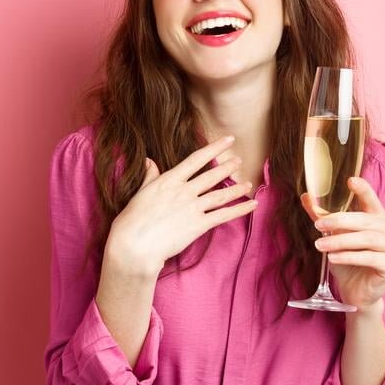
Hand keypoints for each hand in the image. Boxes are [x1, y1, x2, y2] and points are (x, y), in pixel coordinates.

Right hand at [105, 135, 258, 276]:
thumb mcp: (140, 193)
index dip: (214, 148)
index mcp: (169, 180)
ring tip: (248, 183)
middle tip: (239, 161)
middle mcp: (184, 191)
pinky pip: (224, 215)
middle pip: (211, 176)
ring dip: (236, 188)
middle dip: (227, 167)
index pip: (196, 159)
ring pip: (220, 194)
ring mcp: (193, 208)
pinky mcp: (199, 225)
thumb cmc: (132, 221)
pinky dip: (240, 209)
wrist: (135, 245)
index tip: (228, 140)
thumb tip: (149, 160)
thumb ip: (149, 176)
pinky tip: (252, 204)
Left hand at [300, 176, 384, 311]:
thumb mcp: (334, 237)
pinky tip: (333, 257)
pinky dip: (349, 256)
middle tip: (318, 224)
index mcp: (379, 219)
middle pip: (366, 221)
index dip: (363, 190)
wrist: (356, 293)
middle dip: (340, 220)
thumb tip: (306, 196)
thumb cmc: (347, 263)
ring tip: (320, 244)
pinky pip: (370, 257)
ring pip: (368, 239)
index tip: (350, 180)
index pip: (372, 201)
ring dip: (341, 240)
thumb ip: (324, 217)